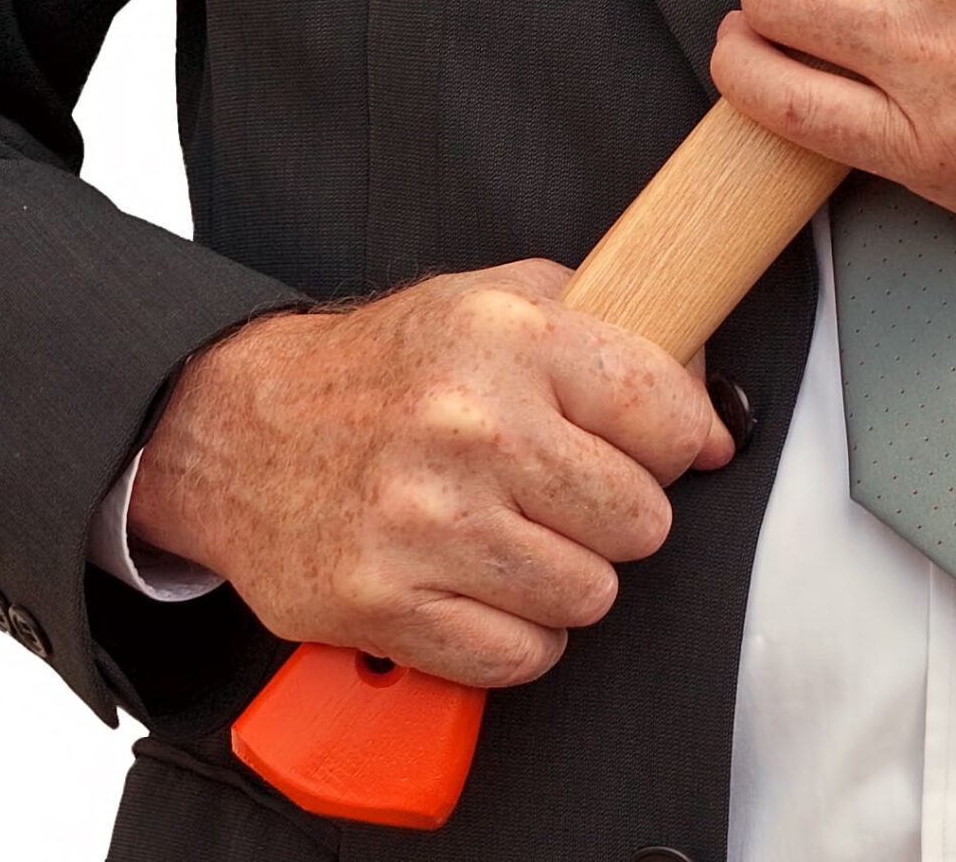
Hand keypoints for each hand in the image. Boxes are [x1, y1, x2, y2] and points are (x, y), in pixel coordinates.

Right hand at [127, 259, 733, 687]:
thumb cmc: (385, 367)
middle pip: (640, 521)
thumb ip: (616, 328)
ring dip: (567, 577)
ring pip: (588, 594)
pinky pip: (519, 655)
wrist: (240, 426)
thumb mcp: (497, 300)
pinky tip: (482, 584)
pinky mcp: (384, 602)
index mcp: (508, 339)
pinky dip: (515, 634)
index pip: (667, 417)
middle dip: (619, 516)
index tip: (661, 449)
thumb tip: (714, 408)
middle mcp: (469, 427)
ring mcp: (423, 521)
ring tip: (517, 536)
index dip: (679, 441)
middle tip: (570, 496)